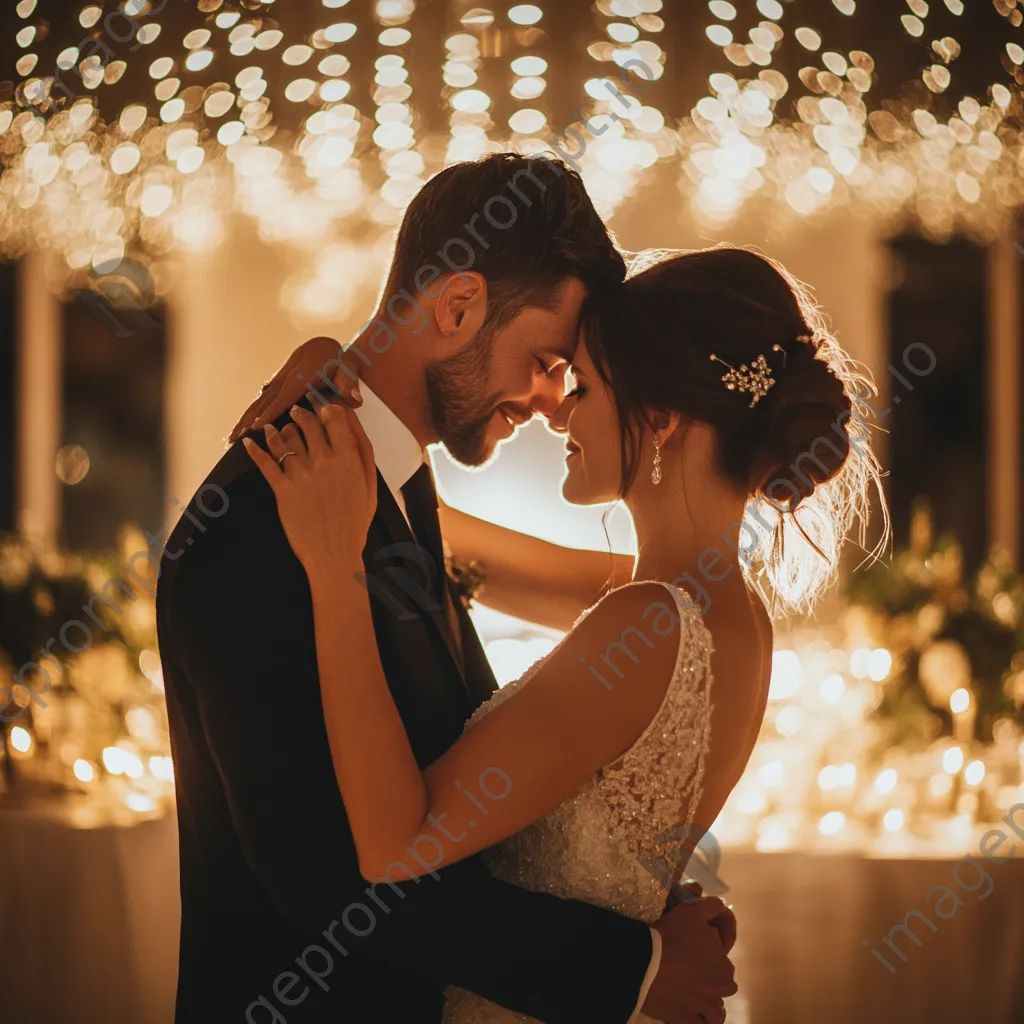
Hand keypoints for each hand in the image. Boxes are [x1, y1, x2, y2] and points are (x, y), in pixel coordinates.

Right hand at [227, 336, 362, 443]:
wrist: (325, 345)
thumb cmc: (339, 360)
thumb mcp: (348, 369)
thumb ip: (350, 384)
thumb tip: (355, 400)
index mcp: (300, 377)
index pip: (283, 398)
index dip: (269, 413)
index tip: (256, 428)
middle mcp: (285, 379)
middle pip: (263, 402)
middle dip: (248, 420)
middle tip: (234, 439)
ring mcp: (279, 382)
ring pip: (259, 402)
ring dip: (244, 419)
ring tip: (230, 438)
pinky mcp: (277, 385)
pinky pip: (262, 401)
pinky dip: (250, 413)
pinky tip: (242, 425)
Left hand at [243, 404, 376, 575]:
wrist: (334, 554)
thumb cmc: (355, 523)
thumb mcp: (370, 487)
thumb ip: (364, 455)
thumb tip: (356, 429)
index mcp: (348, 460)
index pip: (335, 419)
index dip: (327, 409)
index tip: (323, 408)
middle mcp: (323, 462)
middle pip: (308, 424)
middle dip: (302, 414)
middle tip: (297, 411)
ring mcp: (301, 475)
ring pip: (286, 439)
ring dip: (280, 430)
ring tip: (277, 428)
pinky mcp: (282, 490)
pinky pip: (266, 463)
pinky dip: (255, 450)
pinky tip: (248, 443)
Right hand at [643, 896, 737, 1023]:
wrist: (645, 962)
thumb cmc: (671, 935)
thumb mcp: (692, 911)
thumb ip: (711, 907)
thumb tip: (722, 906)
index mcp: (724, 967)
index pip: (724, 964)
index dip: (711, 957)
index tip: (695, 952)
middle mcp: (719, 991)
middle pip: (723, 988)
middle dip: (712, 981)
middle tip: (692, 972)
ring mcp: (703, 1009)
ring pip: (715, 1012)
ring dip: (708, 1004)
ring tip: (693, 996)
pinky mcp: (686, 1021)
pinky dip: (699, 1021)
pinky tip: (691, 1013)